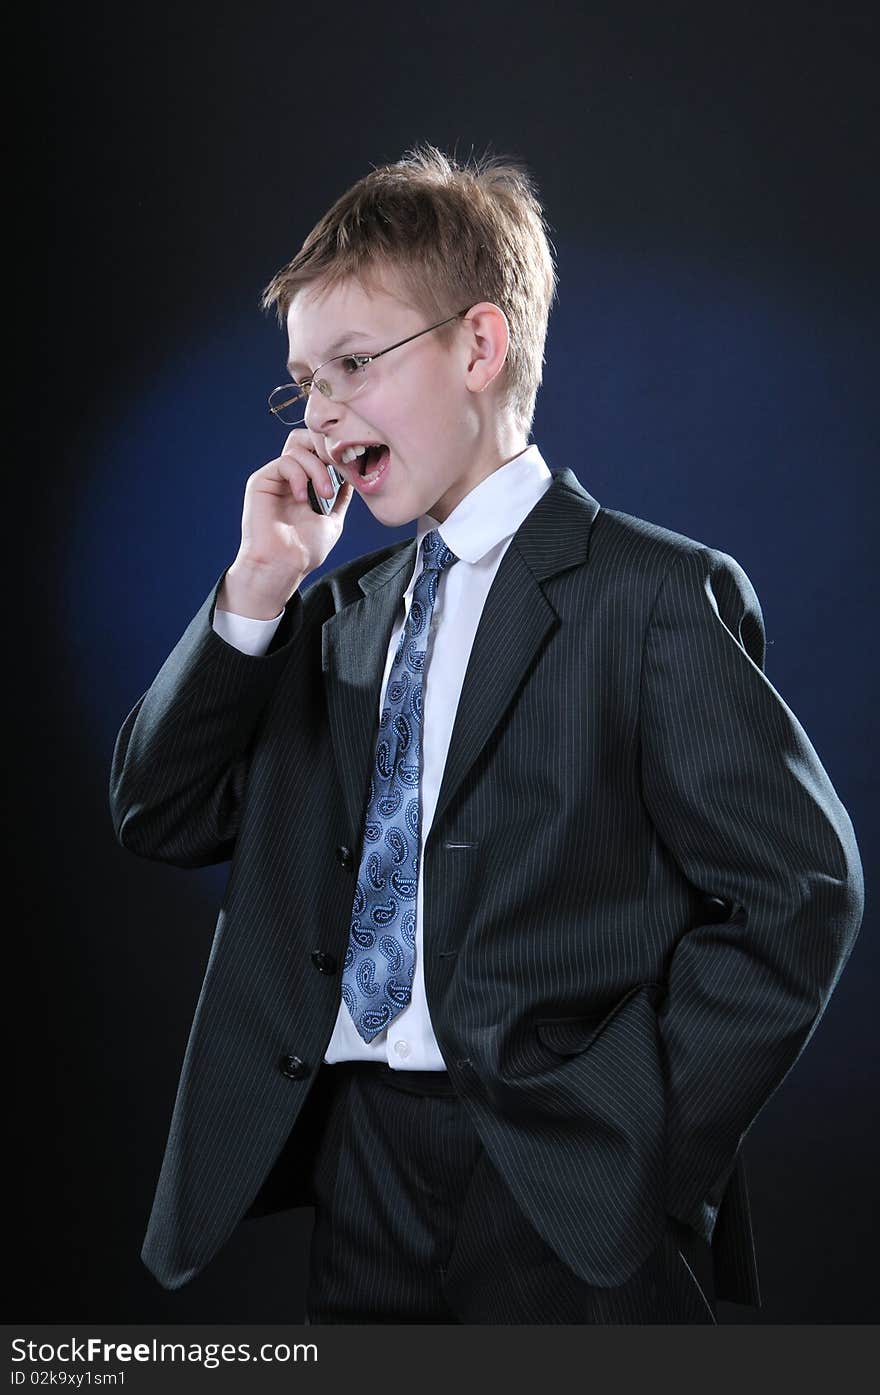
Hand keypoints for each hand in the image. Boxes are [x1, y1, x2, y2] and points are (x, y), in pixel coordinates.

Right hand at [219, 429, 352, 617]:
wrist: (284, 566)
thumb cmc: (304, 551)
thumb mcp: (332, 521)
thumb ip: (340, 498)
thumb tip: (351, 479)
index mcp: (303, 484)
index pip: (317, 451)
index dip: (334, 453)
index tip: (349, 468)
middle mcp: (288, 477)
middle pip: (305, 439)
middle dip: (325, 450)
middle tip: (338, 470)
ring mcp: (275, 478)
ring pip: (298, 448)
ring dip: (318, 468)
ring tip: (324, 494)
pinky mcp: (261, 481)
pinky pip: (285, 462)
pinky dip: (300, 476)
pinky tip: (302, 498)